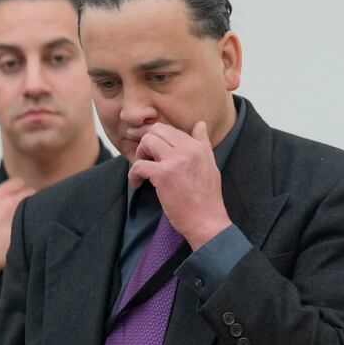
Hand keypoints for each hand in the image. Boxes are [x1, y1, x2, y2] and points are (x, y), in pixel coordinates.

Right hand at [0, 175, 32, 281]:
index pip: (18, 182)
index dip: (19, 189)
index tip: (17, 197)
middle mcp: (10, 203)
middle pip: (31, 192)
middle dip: (29, 198)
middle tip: (25, 208)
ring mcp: (20, 218)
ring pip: (38, 205)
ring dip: (36, 210)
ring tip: (31, 218)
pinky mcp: (26, 232)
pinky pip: (39, 223)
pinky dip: (38, 224)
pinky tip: (34, 229)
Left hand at [128, 122, 230, 248]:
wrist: (207, 220)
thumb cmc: (206, 197)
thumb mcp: (210, 164)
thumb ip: (202, 143)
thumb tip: (200, 124)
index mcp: (198, 146)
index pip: (170, 129)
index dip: (153, 135)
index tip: (144, 145)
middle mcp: (188, 149)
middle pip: (156, 130)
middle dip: (144, 142)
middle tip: (142, 158)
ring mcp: (176, 160)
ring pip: (147, 142)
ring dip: (139, 155)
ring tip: (142, 171)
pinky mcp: (164, 175)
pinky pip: (139, 165)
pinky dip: (133, 175)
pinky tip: (137, 184)